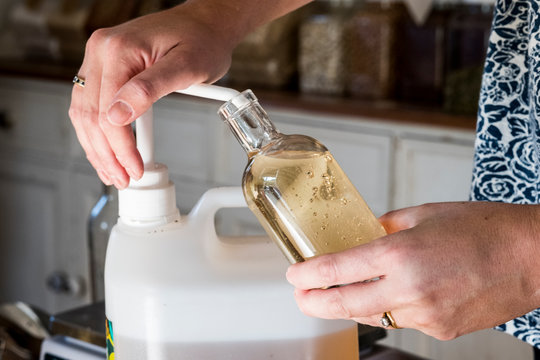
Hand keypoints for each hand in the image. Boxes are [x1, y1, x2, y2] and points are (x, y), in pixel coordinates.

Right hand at [69, 4, 235, 188]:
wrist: (206, 23)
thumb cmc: (202, 40)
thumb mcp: (186, 66)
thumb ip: (150, 90)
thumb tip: (118, 116)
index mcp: (117, 49)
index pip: (106, 111)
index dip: (120, 147)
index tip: (134, 169)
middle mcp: (101, 51)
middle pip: (89, 114)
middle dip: (105, 153)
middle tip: (122, 179)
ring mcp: (100, 58)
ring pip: (84, 112)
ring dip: (96, 147)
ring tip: (113, 173)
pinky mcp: (106, 67)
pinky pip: (92, 104)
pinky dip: (98, 131)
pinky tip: (108, 151)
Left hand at [286, 201, 539, 339]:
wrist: (532, 257)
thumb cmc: (483, 228)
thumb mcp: (425, 214)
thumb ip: (385, 226)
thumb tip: (363, 233)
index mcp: (402, 254)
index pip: (339, 269)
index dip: (310, 274)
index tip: (294, 274)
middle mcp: (410, 290)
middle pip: (345, 304)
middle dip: (315, 302)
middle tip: (300, 297)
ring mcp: (426, 315)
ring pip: (372, 316)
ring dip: (349, 306)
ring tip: (334, 295)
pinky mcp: (441, 330)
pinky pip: (401, 322)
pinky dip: (386, 310)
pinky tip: (384, 296)